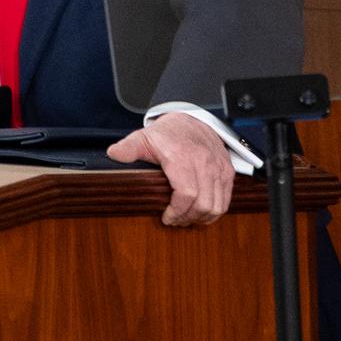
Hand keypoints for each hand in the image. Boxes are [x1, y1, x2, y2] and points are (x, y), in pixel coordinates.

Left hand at [106, 111, 233, 227]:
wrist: (191, 119)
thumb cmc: (167, 132)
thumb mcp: (144, 138)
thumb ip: (129, 148)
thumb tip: (113, 154)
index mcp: (183, 157)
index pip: (187, 194)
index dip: (177, 212)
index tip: (166, 217)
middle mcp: (204, 162)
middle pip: (203, 204)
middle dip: (187, 218)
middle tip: (175, 220)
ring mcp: (218, 167)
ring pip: (217, 205)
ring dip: (202, 217)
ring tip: (187, 218)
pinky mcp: (227, 170)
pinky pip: (226, 199)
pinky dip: (215, 210)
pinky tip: (201, 212)